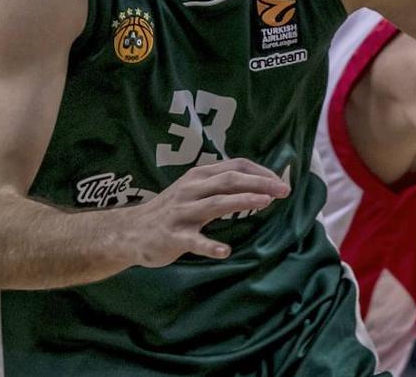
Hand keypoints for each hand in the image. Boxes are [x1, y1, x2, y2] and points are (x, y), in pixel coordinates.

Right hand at [128, 158, 289, 267]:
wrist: (131, 231)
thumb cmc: (171, 210)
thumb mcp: (194, 189)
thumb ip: (220, 184)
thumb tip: (257, 183)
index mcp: (199, 176)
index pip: (235, 166)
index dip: (260, 172)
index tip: (281, 181)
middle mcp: (191, 189)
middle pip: (229, 180)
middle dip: (259, 183)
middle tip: (284, 190)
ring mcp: (182, 212)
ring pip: (216, 204)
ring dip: (242, 202)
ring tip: (265, 204)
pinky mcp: (173, 236)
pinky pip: (194, 241)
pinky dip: (210, 245)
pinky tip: (225, 250)